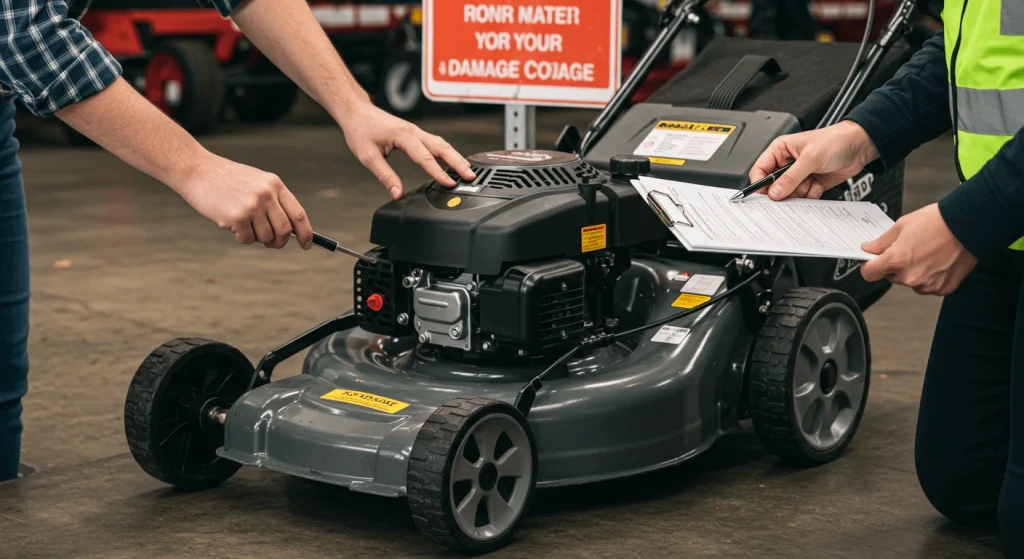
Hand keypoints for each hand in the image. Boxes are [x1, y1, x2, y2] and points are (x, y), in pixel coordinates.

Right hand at [177, 154, 313, 249]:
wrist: (197, 170)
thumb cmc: (227, 180)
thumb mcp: (257, 182)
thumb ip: (273, 201)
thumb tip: (289, 232)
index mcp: (275, 184)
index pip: (298, 214)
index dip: (306, 233)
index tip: (307, 245)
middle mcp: (267, 195)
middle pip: (285, 230)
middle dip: (280, 242)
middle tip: (271, 244)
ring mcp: (252, 206)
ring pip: (266, 237)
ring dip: (258, 238)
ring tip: (245, 225)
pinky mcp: (236, 217)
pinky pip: (247, 240)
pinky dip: (242, 238)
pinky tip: (231, 224)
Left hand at [339, 101, 474, 198]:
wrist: (357, 112)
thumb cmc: (360, 130)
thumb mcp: (368, 156)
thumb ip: (385, 176)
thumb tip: (397, 193)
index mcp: (403, 136)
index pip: (425, 157)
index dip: (438, 172)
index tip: (449, 184)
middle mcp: (413, 132)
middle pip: (442, 147)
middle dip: (458, 162)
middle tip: (471, 176)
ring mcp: (416, 131)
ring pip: (442, 144)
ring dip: (455, 157)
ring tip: (467, 171)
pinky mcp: (415, 133)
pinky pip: (436, 142)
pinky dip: (447, 152)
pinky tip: (452, 161)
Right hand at [749, 121, 879, 199]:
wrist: (860, 146)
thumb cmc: (835, 140)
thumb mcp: (810, 158)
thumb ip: (791, 177)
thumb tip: (774, 192)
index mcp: (780, 150)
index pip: (760, 170)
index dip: (760, 184)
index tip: (765, 195)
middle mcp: (787, 163)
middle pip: (773, 186)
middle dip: (783, 191)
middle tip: (793, 190)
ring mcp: (799, 174)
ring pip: (788, 194)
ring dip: (799, 193)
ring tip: (810, 182)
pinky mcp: (810, 183)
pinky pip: (803, 197)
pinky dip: (810, 195)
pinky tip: (818, 185)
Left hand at [861, 204, 977, 295]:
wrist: (969, 225)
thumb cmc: (938, 222)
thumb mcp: (902, 225)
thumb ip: (881, 242)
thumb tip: (868, 249)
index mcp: (897, 260)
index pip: (869, 274)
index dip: (869, 266)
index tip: (872, 261)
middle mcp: (911, 276)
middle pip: (891, 277)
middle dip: (895, 265)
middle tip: (908, 249)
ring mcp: (928, 285)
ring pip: (910, 282)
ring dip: (913, 272)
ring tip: (926, 253)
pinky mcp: (943, 289)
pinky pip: (928, 286)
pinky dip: (930, 277)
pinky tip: (937, 261)